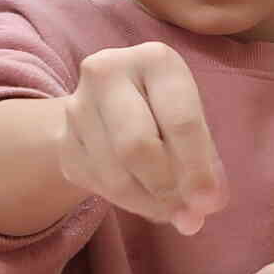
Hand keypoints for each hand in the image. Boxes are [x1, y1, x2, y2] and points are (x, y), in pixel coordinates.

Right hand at [58, 41, 227, 234]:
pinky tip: (145, 199)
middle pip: (137, 146)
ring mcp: (78, 106)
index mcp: (155, 60)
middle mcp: (108, 73)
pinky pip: (99, 186)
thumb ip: (205, 161)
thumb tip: (205, 206)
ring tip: (171, 210)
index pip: (179, 121)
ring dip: (150, 203)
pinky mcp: (64, 142)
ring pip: (116, 175)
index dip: (196, 168)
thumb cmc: (166, 111)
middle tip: (189, 213)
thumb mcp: (193, 120)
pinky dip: (129, 204)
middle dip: (166, 188)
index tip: (209, 202)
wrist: (109, 107)